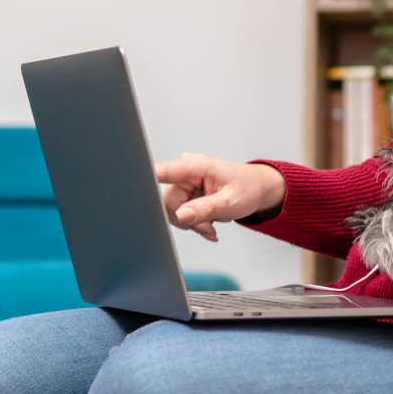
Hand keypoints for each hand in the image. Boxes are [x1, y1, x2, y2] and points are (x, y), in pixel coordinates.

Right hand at [153, 153, 283, 242]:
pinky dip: (193, 221)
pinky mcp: (184, 191)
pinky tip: (208, 223)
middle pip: (167, 203)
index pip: (161, 172)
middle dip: (186, 220)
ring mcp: (183, 181)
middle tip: (209, 227)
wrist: (257, 189)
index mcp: (195, 166)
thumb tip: (180, 216)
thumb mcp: (230, 202)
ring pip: (172, 211)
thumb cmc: (248, 189)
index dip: (144, 182)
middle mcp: (185, 170)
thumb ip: (204, 210)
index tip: (135, 193)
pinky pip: (178, 212)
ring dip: (191, 223)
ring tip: (212, 224)